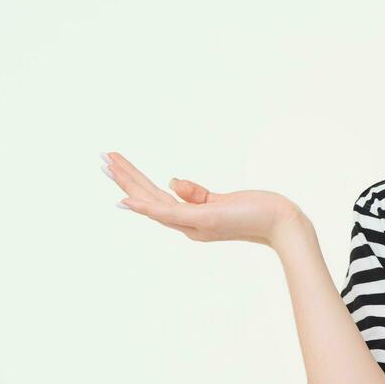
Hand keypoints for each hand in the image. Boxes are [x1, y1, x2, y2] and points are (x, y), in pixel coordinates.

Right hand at [102, 151, 301, 247]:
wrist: (282, 224)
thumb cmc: (257, 211)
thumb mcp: (222, 200)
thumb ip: (196, 193)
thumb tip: (171, 181)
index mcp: (190, 220)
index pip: (156, 199)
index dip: (134, 183)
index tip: (116, 166)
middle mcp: (188, 226)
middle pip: (148, 199)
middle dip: (124, 178)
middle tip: (102, 157)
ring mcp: (194, 225)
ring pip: (152, 202)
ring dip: (128, 183)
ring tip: (108, 163)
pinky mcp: (204, 221)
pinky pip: (169, 213)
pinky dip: (146, 207)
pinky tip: (127, 199)